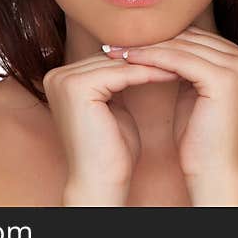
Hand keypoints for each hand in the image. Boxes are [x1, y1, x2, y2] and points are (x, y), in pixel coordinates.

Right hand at [42, 51, 180, 204]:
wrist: (101, 182)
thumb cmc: (111, 151)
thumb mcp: (114, 107)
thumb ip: (117, 81)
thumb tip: (138, 55)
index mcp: (60, 79)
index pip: (107, 61)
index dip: (140, 60)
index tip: (172, 58)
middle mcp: (56, 76)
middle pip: (111, 60)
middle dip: (147, 60)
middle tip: (180, 57)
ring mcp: (64, 81)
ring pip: (119, 65)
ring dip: (152, 64)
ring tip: (181, 64)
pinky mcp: (77, 88)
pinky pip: (122, 73)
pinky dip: (148, 73)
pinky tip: (172, 73)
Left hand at [106, 25, 237, 187]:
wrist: (212, 170)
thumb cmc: (200, 136)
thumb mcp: (195, 90)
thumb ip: (189, 64)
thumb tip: (165, 39)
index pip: (195, 38)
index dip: (162, 38)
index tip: (130, 41)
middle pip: (189, 39)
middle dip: (152, 40)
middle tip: (118, 42)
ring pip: (181, 47)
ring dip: (146, 47)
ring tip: (118, 50)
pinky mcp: (223, 78)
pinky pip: (178, 60)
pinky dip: (151, 58)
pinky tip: (129, 60)